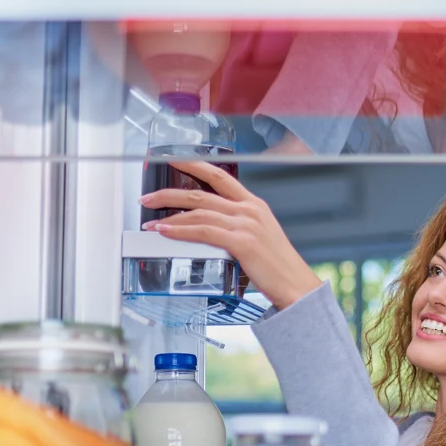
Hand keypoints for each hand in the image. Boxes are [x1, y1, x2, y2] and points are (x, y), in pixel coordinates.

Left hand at [141, 163, 321, 309]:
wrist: (296, 285)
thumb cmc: (278, 266)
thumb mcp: (260, 236)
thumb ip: (236, 226)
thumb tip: (207, 228)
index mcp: (254, 204)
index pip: (220, 176)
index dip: (194, 165)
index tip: (173, 160)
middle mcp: (249, 210)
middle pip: (201, 194)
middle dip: (169, 194)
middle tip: (148, 198)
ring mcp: (246, 224)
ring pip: (198, 212)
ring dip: (169, 216)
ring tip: (151, 223)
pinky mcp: (241, 242)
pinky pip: (203, 231)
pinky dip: (180, 231)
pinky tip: (166, 232)